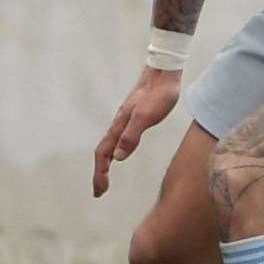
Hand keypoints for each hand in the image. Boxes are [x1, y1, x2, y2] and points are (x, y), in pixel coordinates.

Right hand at [93, 68, 181, 196]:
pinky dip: (114, 152)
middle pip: (103, 152)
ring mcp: (125, 121)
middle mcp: (118, 124)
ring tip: (105, 178)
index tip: (100, 191)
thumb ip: (131, 136)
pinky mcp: (133, 117)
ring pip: (109, 146)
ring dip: (105, 164)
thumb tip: (118, 158)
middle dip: (99, 173)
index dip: (100, 173)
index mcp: (119, 126)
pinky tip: (120, 154)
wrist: (164, 72)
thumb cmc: (158, 94)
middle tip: (99, 192)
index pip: (103, 154)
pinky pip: (118, 139)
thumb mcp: (147, 117)